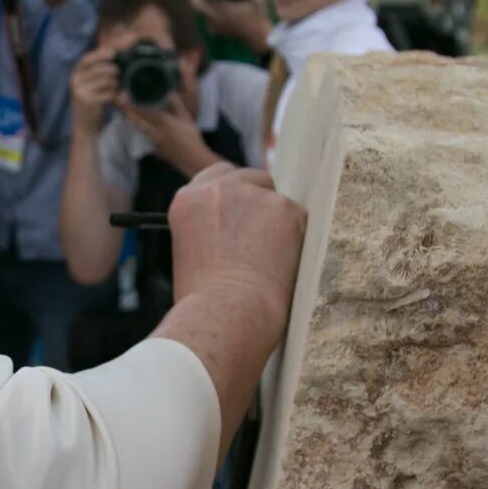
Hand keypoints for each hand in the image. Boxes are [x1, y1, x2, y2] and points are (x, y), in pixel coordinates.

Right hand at [70, 47, 118, 133]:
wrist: (85, 125)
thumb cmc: (92, 100)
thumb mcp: (90, 82)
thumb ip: (98, 69)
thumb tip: (114, 54)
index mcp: (76, 72)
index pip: (87, 58)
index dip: (100, 53)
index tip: (114, 53)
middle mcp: (75, 79)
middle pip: (100, 68)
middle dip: (114, 71)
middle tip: (119, 77)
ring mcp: (80, 90)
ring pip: (106, 80)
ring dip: (116, 83)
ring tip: (116, 88)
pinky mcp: (87, 101)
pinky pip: (108, 92)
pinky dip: (115, 94)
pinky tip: (116, 97)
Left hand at [119, 93, 216, 176]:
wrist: (192, 160)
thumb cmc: (192, 137)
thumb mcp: (186, 118)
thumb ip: (177, 105)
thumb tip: (169, 92)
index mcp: (163, 122)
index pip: (143, 111)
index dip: (132, 103)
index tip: (123, 95)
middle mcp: (154, 132)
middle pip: (136, 120)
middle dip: (126, 111)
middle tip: (119, 102)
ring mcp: (153, 141)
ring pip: (139, 128)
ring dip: (133, 118)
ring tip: (128, 110)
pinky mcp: (155, 148)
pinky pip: (145, 135)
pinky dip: (142, 127)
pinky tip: (145, 123)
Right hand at [168, 163, 305, 349]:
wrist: (227, 312)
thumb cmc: (205, 302)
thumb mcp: (189, 255)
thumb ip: (208, 230)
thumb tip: (233, 233)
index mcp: (188, 200)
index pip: (217, 176)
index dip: (234, 195)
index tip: (242, 213)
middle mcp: (219, 188)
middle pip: (252, 178)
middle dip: (259, 201)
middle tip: (264, 237)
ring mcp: (255, 195)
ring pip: (278, 201)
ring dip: (279, 224)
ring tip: (271, 263)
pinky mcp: (286, 209)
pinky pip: (299, 220)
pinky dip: (297, 240)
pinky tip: (284, 266)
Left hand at [196, 0, 272, 51]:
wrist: (259, 37)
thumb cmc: (258, 17)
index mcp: (218, 13)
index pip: (195, 1)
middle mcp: (212, 21)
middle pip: (194, 4)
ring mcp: (213, 26)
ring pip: (200, 10)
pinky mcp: (215, 29)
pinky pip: (205, 16)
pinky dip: (207, 7)